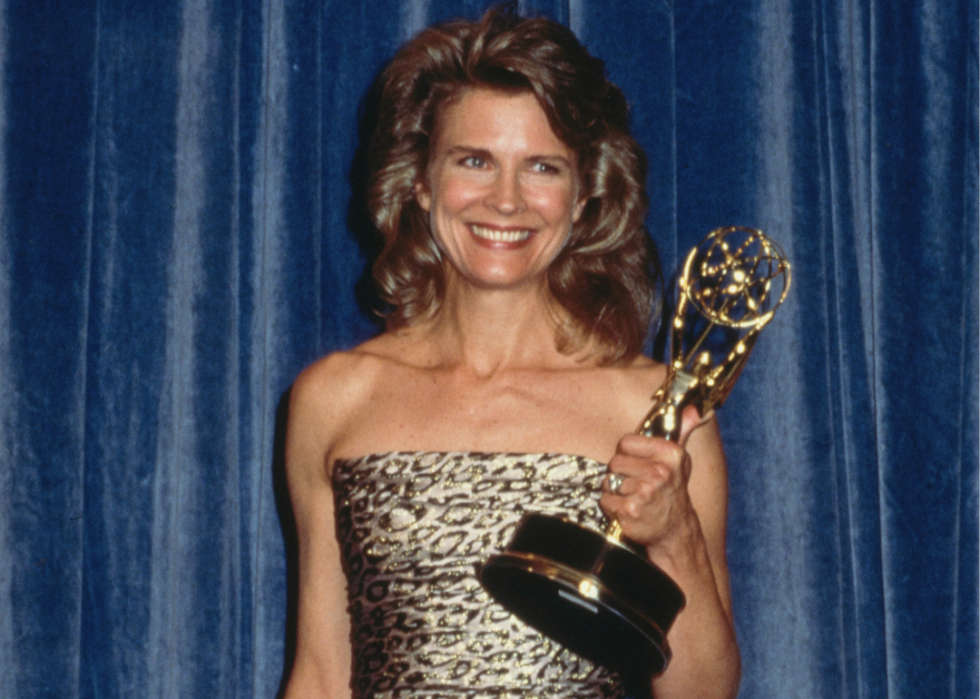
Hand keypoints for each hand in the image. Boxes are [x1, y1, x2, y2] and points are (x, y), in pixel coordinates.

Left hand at [599, 406, 705, 552]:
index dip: (628, 455)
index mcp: (670, 454)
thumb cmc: (671, 491)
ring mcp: (646, 491)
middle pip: (615, 462)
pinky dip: (612, 508)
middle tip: (636, 485)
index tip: (639, 465)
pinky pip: (606, 500)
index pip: (626, 442)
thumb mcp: (679, 460)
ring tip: (634, 498)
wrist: (675, 531)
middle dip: (620, 475)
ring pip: (609, 482)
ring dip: (616, 492)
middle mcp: (660, 471)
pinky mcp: (631, 510)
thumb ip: (682, 430)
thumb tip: (695, 409)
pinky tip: (629, 511)